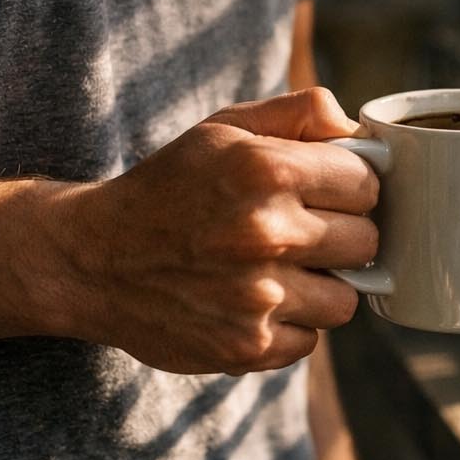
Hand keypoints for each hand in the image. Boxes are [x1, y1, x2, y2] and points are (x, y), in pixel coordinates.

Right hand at [56, 88, 378, 373]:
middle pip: (367, 242)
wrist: (91, 259)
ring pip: (347, 299)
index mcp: (265, 171)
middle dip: (342, 235)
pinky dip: (292, 326)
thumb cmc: (170, 187)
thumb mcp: (224, 129)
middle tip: (302, 232)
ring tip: (282, 270)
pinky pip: (311, 340)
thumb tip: (359, 131)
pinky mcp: (248, 346)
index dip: (350, 185)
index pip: (366, 182)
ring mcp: (258, 297)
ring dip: (322, 287)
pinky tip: (256, 303)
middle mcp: (265, 234)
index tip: (325, 191)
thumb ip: (300, 113)